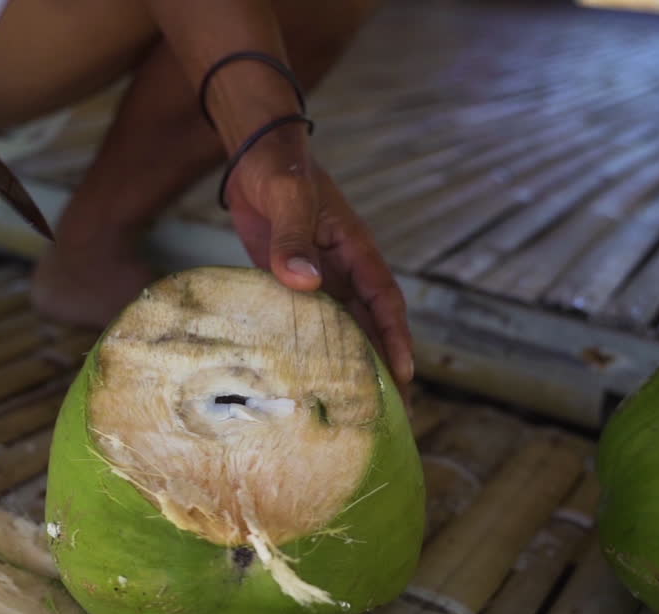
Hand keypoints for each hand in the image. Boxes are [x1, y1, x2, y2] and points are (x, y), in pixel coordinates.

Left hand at [222, 128, 414, 395]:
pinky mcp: (289, 281)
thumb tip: (306, 284)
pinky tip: (299, 376)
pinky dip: (306, 347)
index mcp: (354, 250)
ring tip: (347, 407)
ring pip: (338, 328)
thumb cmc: (279, 169)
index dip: (395, 339)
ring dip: (345, 362)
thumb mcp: (288, 198)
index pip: (384, 301)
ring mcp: (317, 277)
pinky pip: (303, 320)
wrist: (255, 155)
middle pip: (367, 324)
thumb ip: (293, 239)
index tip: (404, 377)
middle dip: (378, 365)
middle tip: (385, 412)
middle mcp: (341, 269)